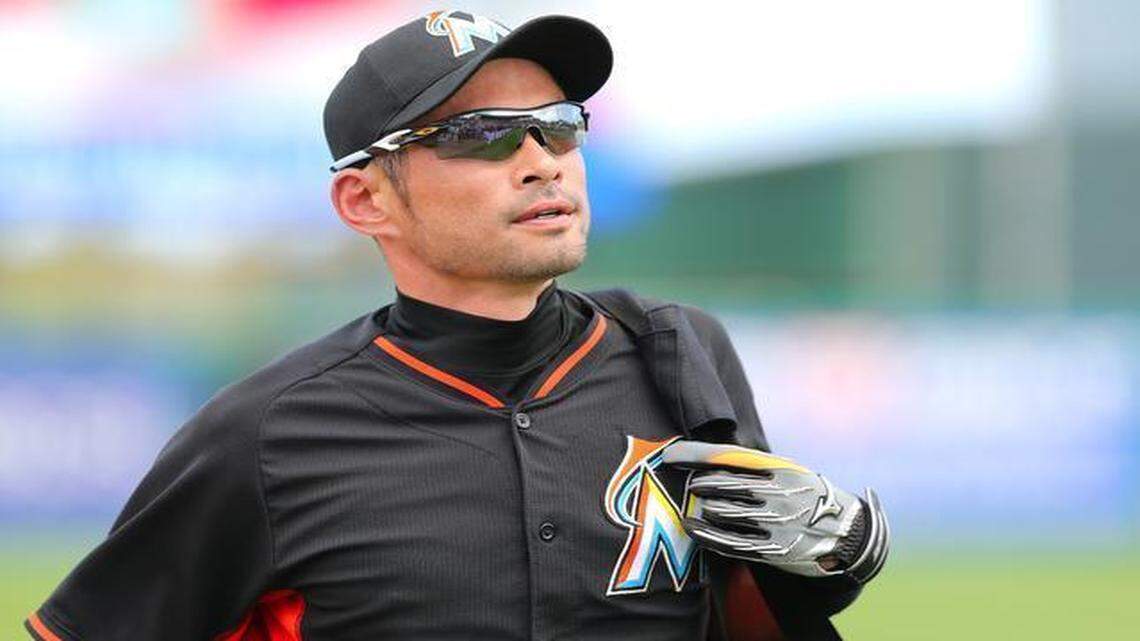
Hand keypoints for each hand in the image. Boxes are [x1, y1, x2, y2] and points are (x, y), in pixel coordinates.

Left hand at [660, 440, 888, 583]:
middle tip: (688, 483)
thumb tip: (714, 460)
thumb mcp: (793, 473)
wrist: (851, 535)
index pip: (729, 457)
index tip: (672, 455)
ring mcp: (776, 523)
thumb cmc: (813, 498)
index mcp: (782, 469)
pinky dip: (708, 536)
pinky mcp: (774, 549)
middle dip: (700, 483)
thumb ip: (758, 468)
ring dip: (703, 509)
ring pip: (726, 513)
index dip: (696, 456)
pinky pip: (732, 543)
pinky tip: (693, 530)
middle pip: (725, 485)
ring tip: (689, 507)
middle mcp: (779, 494)